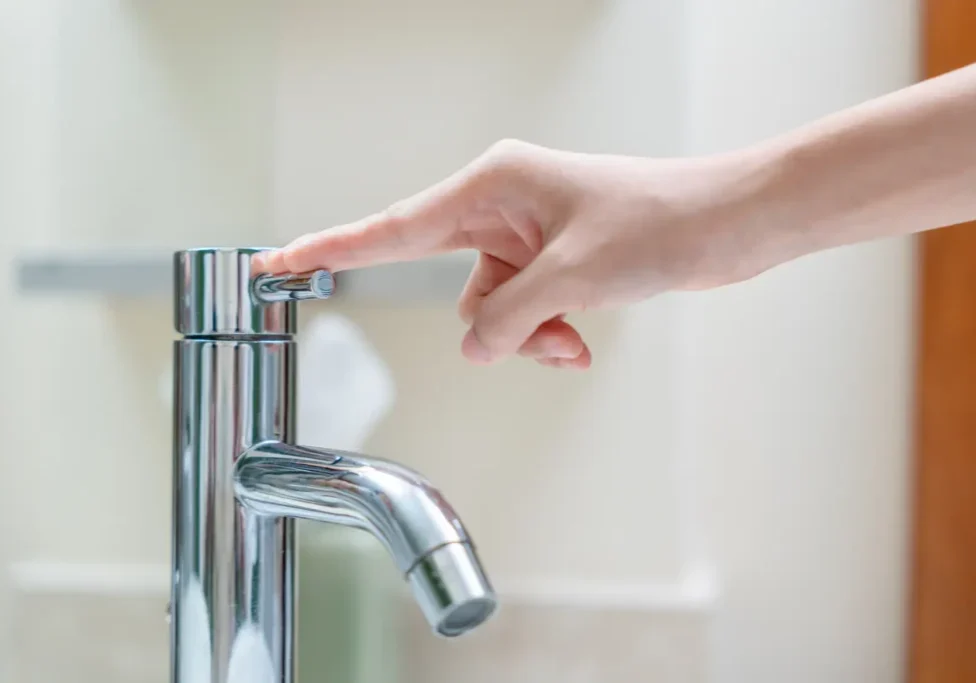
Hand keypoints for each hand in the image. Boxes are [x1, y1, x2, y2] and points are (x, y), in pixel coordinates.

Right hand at [253, 139, 783, 367]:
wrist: (727, 223)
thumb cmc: (662, 220)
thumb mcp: (572, 277)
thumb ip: (507, 318)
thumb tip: (474, 348)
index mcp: (492, 185)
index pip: (392, 228)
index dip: (328, 249)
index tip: (276, 262)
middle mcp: (501, 206)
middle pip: (457, 290)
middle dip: (499, 327)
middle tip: (547, 332)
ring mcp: (525, 235)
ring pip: (493, 313)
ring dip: (531, 337)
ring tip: (577, 336)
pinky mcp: (551, 259)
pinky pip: (524, 314)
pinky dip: (547, 335)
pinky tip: (582, 339)